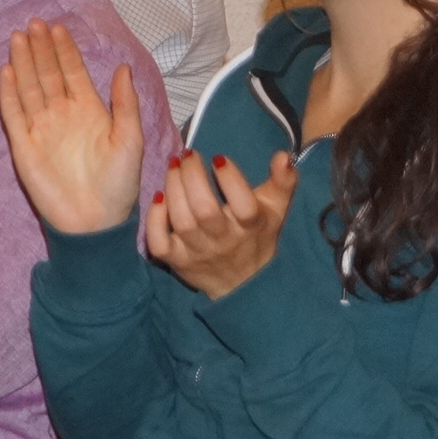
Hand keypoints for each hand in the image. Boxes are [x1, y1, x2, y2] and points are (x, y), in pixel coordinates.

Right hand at [0, 21, 149, 235]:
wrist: (94, 222)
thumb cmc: (118, 184)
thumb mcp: (131, 140)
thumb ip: (125, 104)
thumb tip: (122, 67)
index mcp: (90, 112)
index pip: (73, 73)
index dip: (65, 51)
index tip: (58, 28)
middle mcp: (63, 116)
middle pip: (49, 75)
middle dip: (41, 49)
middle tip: (34, 24)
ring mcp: (41, 129)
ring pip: (30, 88)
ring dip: (23, 63)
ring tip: (17, 38)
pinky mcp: (24, 146)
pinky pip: (13, 115)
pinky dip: (9, 94)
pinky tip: (6, 72)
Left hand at [150, 148, 297, 301]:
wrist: (244, 283)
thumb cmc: (256, 235)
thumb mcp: (275, 209)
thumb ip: (283, 181)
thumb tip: (283, 155)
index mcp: (250, 226)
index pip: (244, 205)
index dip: (231, 179)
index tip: (219, 158)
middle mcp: (223, 240)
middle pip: (205, 209)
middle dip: (192, 176)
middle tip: (188, 155)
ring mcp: (198, 252)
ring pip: (181, 221)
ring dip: (173, 189)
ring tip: (173, 166)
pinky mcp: (176, 260)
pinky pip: (159, 243)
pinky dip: (154, 220)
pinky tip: (158, 198)